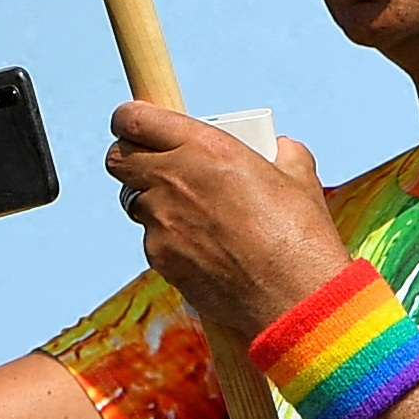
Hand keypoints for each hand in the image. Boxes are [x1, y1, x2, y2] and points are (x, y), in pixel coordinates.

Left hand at [108, 103, 341, 344]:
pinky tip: (200, 250)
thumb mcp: (299, 178)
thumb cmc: (300, 237)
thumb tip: (281, 146)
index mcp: (204, 147)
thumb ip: (283, 153)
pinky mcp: (159, 257)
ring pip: (133, 202)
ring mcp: (162, 220)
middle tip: (151, 166)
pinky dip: (168, 241)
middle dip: (130, 159)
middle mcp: (174, 178)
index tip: (132, 125)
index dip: (127, 120)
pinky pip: (151, 240)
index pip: (134, 120)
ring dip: (151, 202)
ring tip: (187, 214)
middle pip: (118, 158)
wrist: (295, 298)